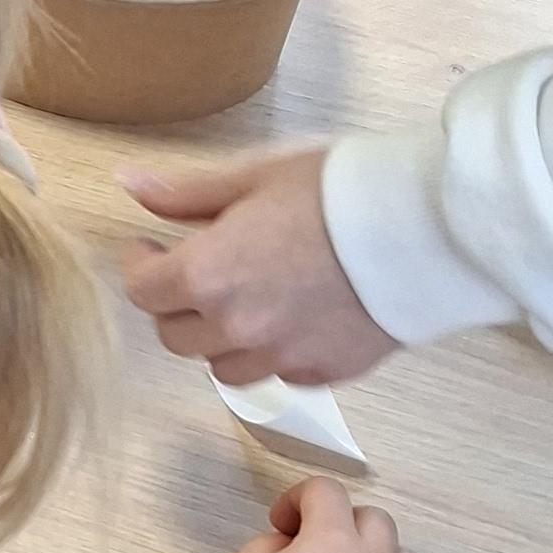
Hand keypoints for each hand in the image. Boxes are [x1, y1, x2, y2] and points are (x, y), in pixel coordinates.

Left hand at [119, 149, 396, 384]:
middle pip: (174, 336)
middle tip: (194, 272)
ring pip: (221, 366)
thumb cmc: (338, 194)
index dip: (140, 266)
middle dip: (174, 304)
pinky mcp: (324, 373)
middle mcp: (237, 326)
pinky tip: (290, 317)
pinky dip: (271, 352)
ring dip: (219, 337)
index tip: (150, 247)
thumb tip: (130, 186)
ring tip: (243, 298)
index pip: (143, 291)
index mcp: (209, 275)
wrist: (422, 231)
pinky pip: (277, 374)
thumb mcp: (253, 178)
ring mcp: (280, 357)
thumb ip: (185, 194)